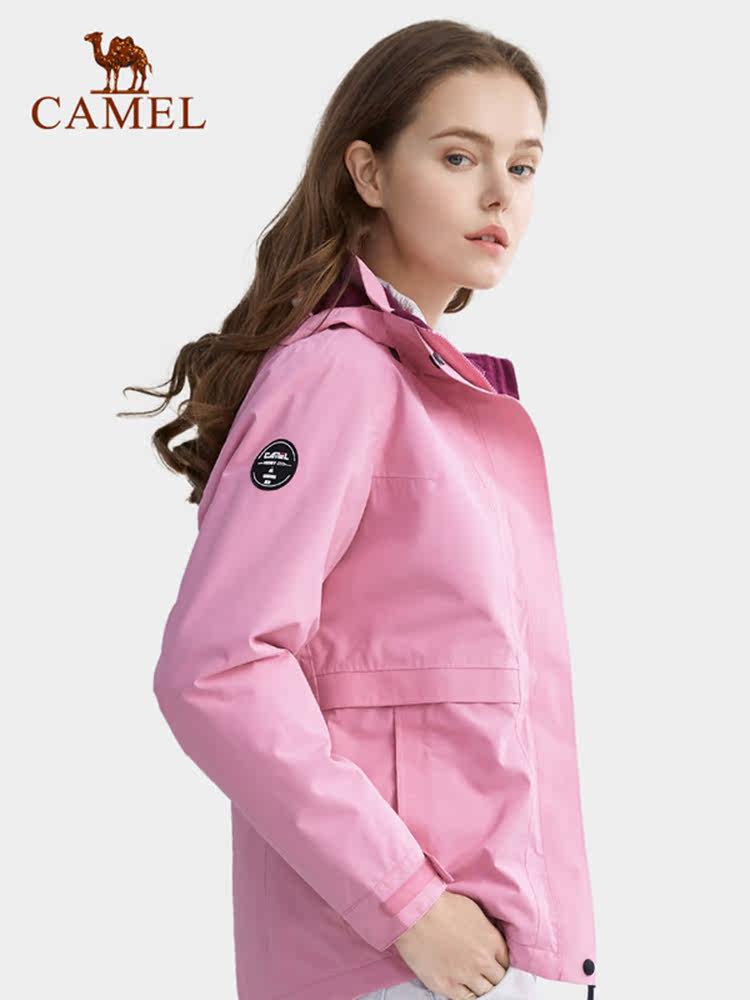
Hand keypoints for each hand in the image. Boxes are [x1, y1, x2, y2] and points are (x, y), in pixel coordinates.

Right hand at [393, 891, 509, 999]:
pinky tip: (463, 988)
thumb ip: (486, 931)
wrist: (416, 912)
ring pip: (484, 993)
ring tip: (473, 980)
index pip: (507, 963)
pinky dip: (466, 994)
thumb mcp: (474, 911)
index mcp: (491, 941)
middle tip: (486, 974)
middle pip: (498, 980)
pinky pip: (465, 999)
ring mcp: (465, 976)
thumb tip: (489, 942)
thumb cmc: (442, 905)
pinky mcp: (446, 986)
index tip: (495, 964)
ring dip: (481, 987)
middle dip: (494, 977)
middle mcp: (482, 961)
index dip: (500, 964)